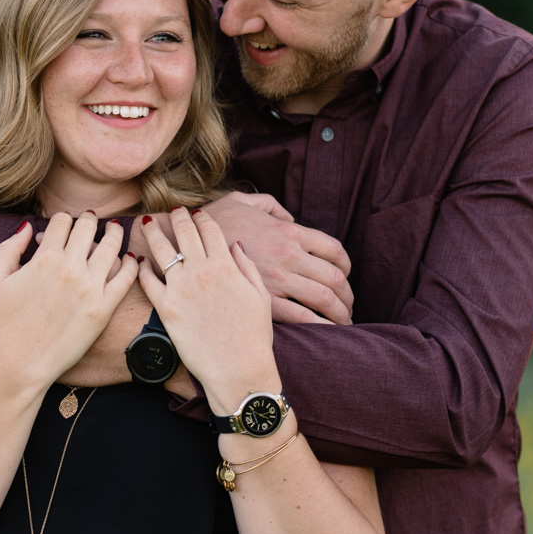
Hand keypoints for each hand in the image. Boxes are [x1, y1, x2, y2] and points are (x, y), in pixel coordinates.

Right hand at [0, 215, 138, 391]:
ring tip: (114, 231)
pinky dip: (130, 263)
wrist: (21, 363)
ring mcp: (90, 288)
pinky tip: (128, 260)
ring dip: (113, 233)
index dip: (63, 219)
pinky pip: (126, 276)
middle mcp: (69, 268)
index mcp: (44, 258)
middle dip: (88, 220)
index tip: (67, 223)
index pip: (62, 221)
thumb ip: (9, 248)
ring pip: (112, 245)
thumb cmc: (5, 324)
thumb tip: (27, 227)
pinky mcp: (104, 308)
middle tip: (91, 221)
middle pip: (87, 227)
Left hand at [137, 209, 279, 417]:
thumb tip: (236, 245)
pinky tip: (138, 261)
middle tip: (172, 210)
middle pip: (184, 232)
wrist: (238, 370)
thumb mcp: (261, 297)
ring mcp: (181, 288)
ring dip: (153, 232)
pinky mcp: (166, 308)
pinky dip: (140, 268)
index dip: (202, 217)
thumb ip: (247, 267)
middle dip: (178, 217)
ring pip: (161, 250)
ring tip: (146, 223)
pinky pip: (148, 281)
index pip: (210, 229)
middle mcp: (201, 271)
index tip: (196, 212)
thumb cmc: (254, 337)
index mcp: (226, 265)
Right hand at [200, 195, 352, 324]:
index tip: (345, 276)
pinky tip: (326, 332)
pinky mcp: (265, 302)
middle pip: (336, 278)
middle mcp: (289, 256)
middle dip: (348, 296)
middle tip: (348, 306)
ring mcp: (278, 280)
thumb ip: (270, 207)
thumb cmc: (212, 223)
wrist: (184, 246)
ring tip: (343, 322)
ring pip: (325, 299)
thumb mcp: (241, 201)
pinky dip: (321, 326)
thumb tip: (289, 218)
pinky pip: (303, 317)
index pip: (334, 249)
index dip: (346, 266)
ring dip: (340, 313)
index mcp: (287, 232)